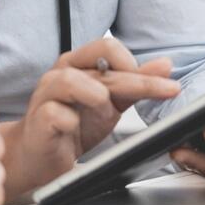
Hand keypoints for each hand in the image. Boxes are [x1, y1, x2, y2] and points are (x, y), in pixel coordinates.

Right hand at [0, 38, 180, 202]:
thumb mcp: (111, 103)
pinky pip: (55, 114)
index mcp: (78, 64)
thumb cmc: (73, 125)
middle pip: (100, 65)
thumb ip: (135, 83)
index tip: (166, 82)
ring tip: (106, 112)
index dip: (137, 64)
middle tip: (167, 91)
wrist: (39, 156)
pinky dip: (70, 122)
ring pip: (70, 80)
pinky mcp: (38, 120)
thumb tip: (165, 65)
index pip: (109, 48)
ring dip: (96, 96)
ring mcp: (46, 95)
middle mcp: (60, 73)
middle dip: (138, 80)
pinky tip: (75, 129)